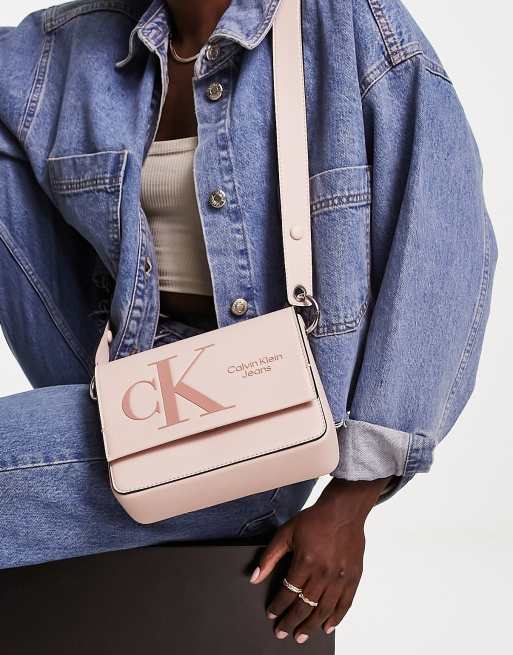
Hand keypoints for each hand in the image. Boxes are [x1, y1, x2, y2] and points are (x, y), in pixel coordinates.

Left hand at [249, 476, 394, 643]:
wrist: (343, 510)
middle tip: (282, 631)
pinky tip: (327, 627)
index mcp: (305, 561)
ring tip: (301, 635)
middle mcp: (324, 573)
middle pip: (304, 606)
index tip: (272, 614)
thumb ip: (269, 557)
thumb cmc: (315, 519)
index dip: (278, 606)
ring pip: (323, 610)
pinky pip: (345, 604)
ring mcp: (340, 577)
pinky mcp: (354, 577)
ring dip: (311, 625)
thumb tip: (255, 577)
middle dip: (291, 621)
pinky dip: (336, 618)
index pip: (288, 592)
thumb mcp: (286, 533)